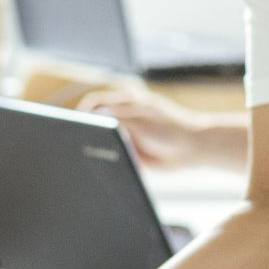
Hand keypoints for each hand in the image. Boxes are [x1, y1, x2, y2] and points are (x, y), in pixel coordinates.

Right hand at [80, 88, 226, 168]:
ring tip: (102, 155)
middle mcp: (125, 118)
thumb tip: (90, 117)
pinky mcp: (133, 153)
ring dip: (102, 150)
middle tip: (83, 145)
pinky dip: (114, 161)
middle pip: (96, 123)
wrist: (193, 150)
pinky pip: (116, 157)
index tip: (75, 125)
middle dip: (90, 134)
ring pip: (105, 142)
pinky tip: (116, 165)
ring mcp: (128, 135)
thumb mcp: (139, 120)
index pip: (94, 103)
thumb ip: (115, 117)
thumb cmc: (170, 129)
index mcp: (126, 103)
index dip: (82, 113)